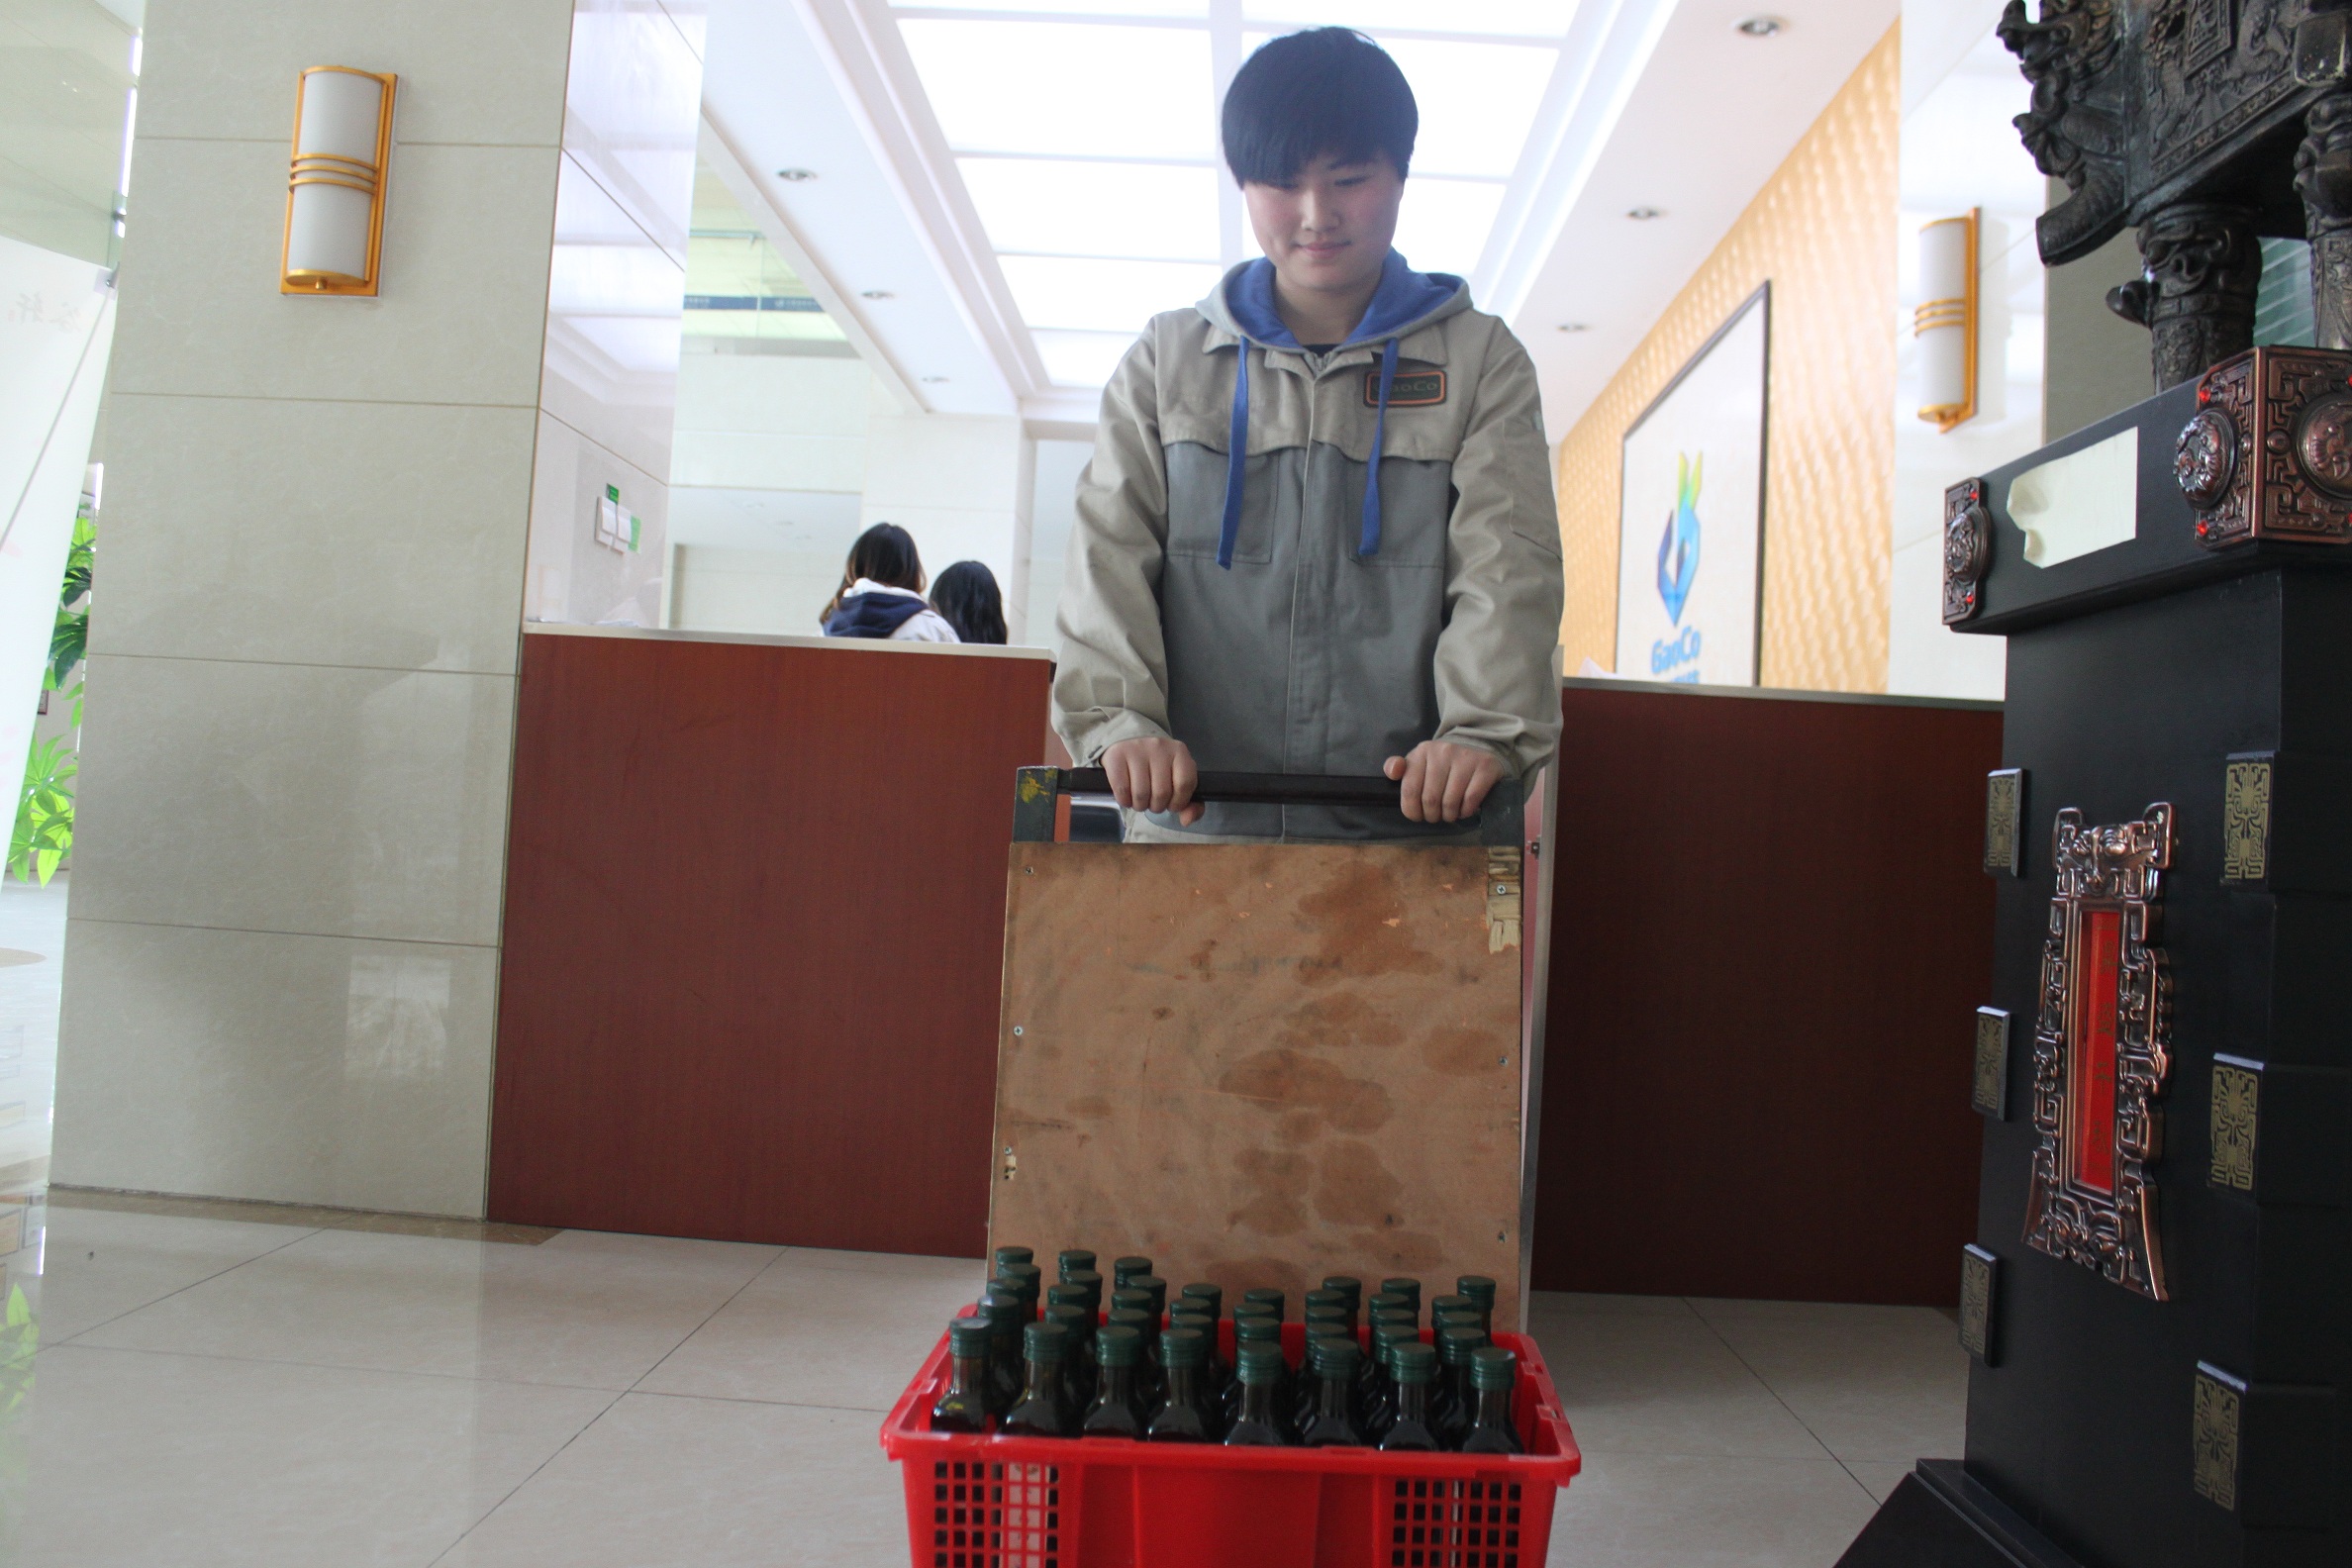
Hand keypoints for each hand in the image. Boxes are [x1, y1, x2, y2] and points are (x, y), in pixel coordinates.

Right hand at [1101, 738, 1202, 825]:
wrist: (1129, 742)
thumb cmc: (1157, 768)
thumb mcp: (1178, 781)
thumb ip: (1191, 805)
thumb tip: (1186, 820)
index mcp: (1179, 752)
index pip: (1185, 784)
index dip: (1178, 802)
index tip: (1171, 804)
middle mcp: (1159, 747)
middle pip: (1161, 792)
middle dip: (1157, 806)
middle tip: (1152, 802)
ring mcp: (1136, 750)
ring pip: (1141, 794)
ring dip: (1140, 805)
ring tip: (1140, 800)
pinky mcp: (1116, 756)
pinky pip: (1122, 790)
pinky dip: (1124, 801)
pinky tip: (1127, 797)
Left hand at [1383, 741, 1504, 823]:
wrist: (1476, 747)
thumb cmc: (1442, 762)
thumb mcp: (1417, 762)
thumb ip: (1398, 768)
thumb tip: (1392, 771)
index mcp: (1422, 752)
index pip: (1410, 790)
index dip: (1412, 811)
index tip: (1418, 816)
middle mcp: (1443, 751)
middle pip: (1430, 799)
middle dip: (1432, 815)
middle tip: (1436, 816)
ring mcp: (1466, 758)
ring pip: (1450, 802)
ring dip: (1449, 816)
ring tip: (1450, 813)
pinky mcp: (1485, 767)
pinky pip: (1471, 800)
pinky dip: (1466, 811)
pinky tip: (1464, 809)